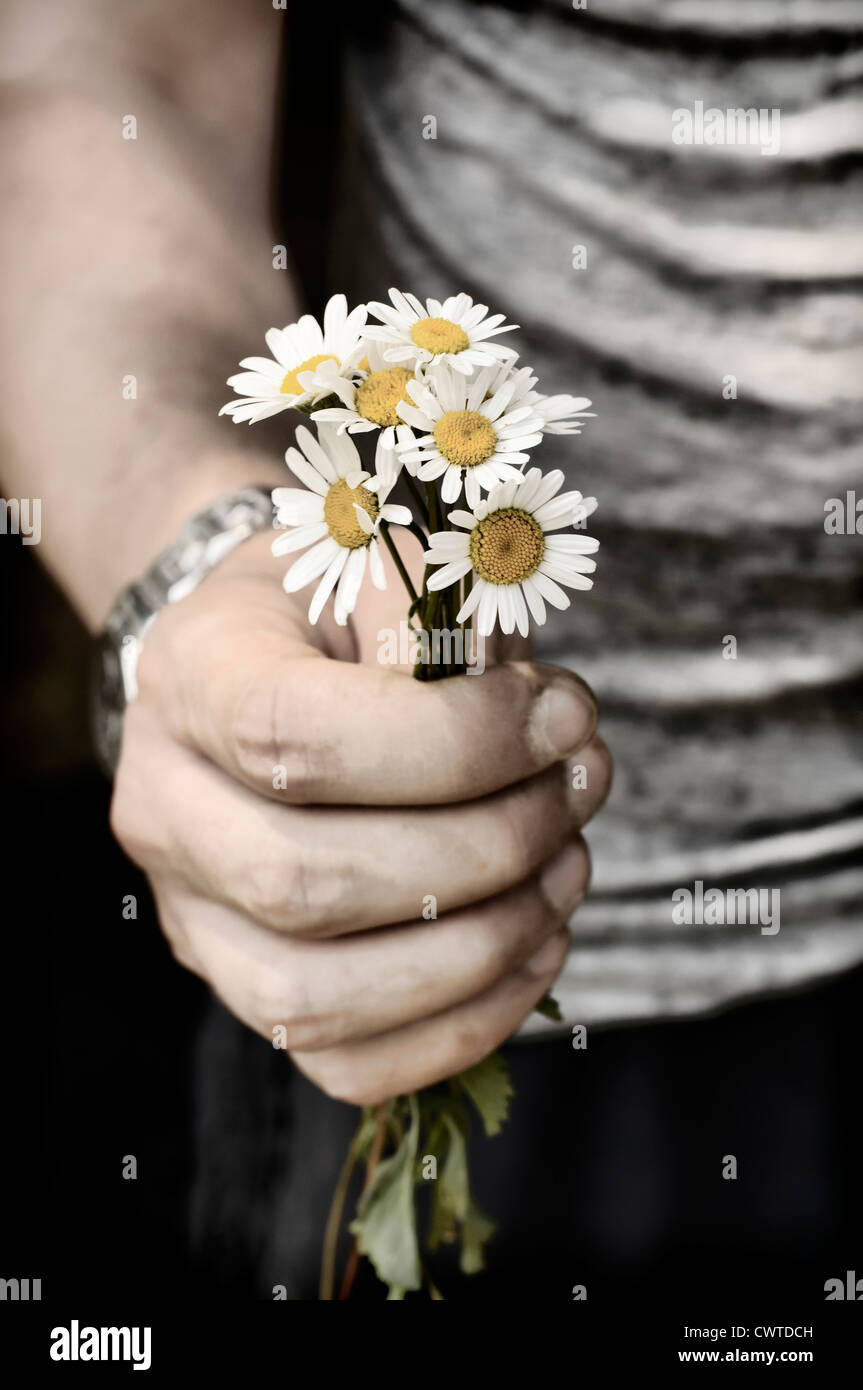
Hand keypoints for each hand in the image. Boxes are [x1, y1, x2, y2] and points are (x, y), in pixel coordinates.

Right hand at [110, 528, 611, 1104]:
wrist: (262, 664)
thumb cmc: (340, 612)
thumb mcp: (389, 564)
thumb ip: (449, 622)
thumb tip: (537, 725)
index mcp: (192, 678)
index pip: (295, 742)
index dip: (451, 747)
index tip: (558, 716)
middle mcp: (165, 808)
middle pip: (309, 883)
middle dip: (487, 849)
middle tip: (576, 788)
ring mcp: (192, 914)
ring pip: (319, 997)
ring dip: (485, 947)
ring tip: (567, 867)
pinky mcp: (243, 984)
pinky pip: (343, 1061)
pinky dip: (463, 1026)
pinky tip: (537, 946)